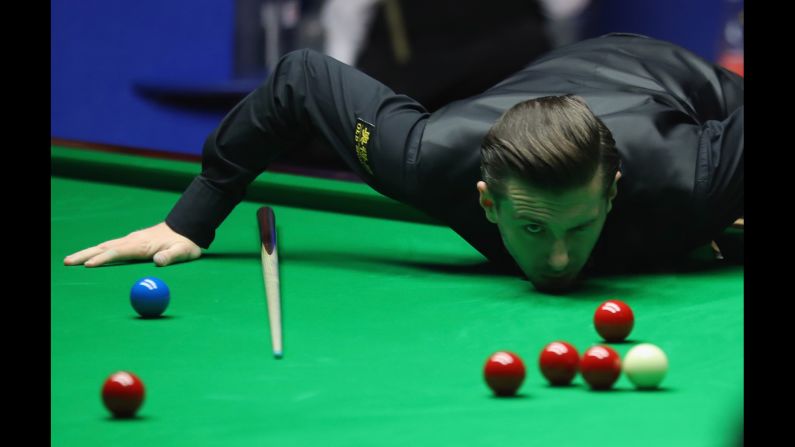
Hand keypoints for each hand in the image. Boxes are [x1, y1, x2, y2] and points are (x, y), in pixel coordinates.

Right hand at [64, 222, 201, 266]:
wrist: (187, 227)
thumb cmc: (186, 242)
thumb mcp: (183, 251)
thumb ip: (172, 256)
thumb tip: (159, 261)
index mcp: (143, 245)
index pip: (118, 252)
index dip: (103, 259)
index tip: (88, 265)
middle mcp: (133, 241)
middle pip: (104, 248)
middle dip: (85, 255)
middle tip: (67, 263)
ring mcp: (131, 240)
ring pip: (104, 247)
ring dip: (87, 253)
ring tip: (70, 261)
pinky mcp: (132, 242)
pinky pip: (110, 247)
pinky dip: (96, 252)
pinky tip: (89, 257)